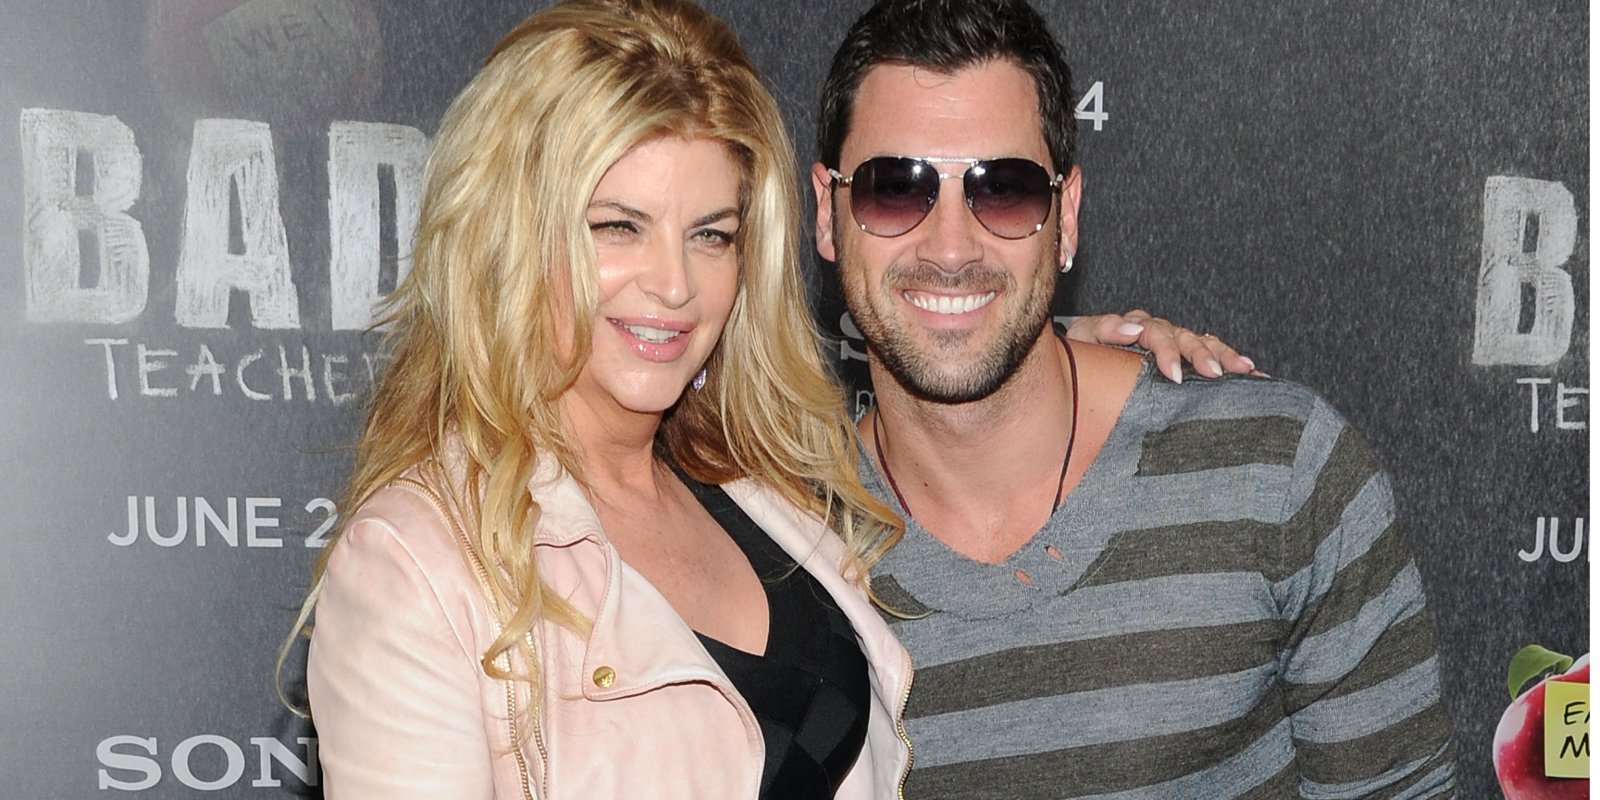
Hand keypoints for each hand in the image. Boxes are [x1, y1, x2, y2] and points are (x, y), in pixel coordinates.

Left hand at [1065, 309, 1257, 383]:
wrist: (1076, 361)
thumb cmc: (1080, 352)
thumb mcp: (1084, 338)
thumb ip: (1104, 329)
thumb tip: (1134, 329)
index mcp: (1135, 325)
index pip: (1157, 333)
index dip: (1167, 352)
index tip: (1174, 375)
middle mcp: (1158, 330)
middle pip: (1185, 337)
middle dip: (1202, 355)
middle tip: (1215, 373)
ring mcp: (1172, 341)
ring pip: (1202, 343)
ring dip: (1224, 355)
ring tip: (1245, 368)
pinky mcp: (1182, 354)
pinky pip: (1209, 352)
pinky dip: (1230, 360)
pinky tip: (1250, 371)